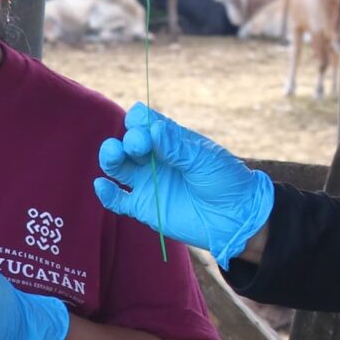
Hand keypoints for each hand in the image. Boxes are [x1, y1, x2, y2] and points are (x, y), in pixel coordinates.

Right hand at [94, 104, 275, 268]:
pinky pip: (118, 200)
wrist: (237, 217)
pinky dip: (106, 193)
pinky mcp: (144, 207)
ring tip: (113, 154)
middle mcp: (155, 159)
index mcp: (170, 140)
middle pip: (127, 142)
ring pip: (118, 167)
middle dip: (128, 140)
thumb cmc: (226, 180)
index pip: (144, 122)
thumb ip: (176, 147)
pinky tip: (103, 185)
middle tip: (138, 145)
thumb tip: (152, 129)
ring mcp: (148, 182)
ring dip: (111, 158)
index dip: (140, 122)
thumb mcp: (205, 159)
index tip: (147, 129)